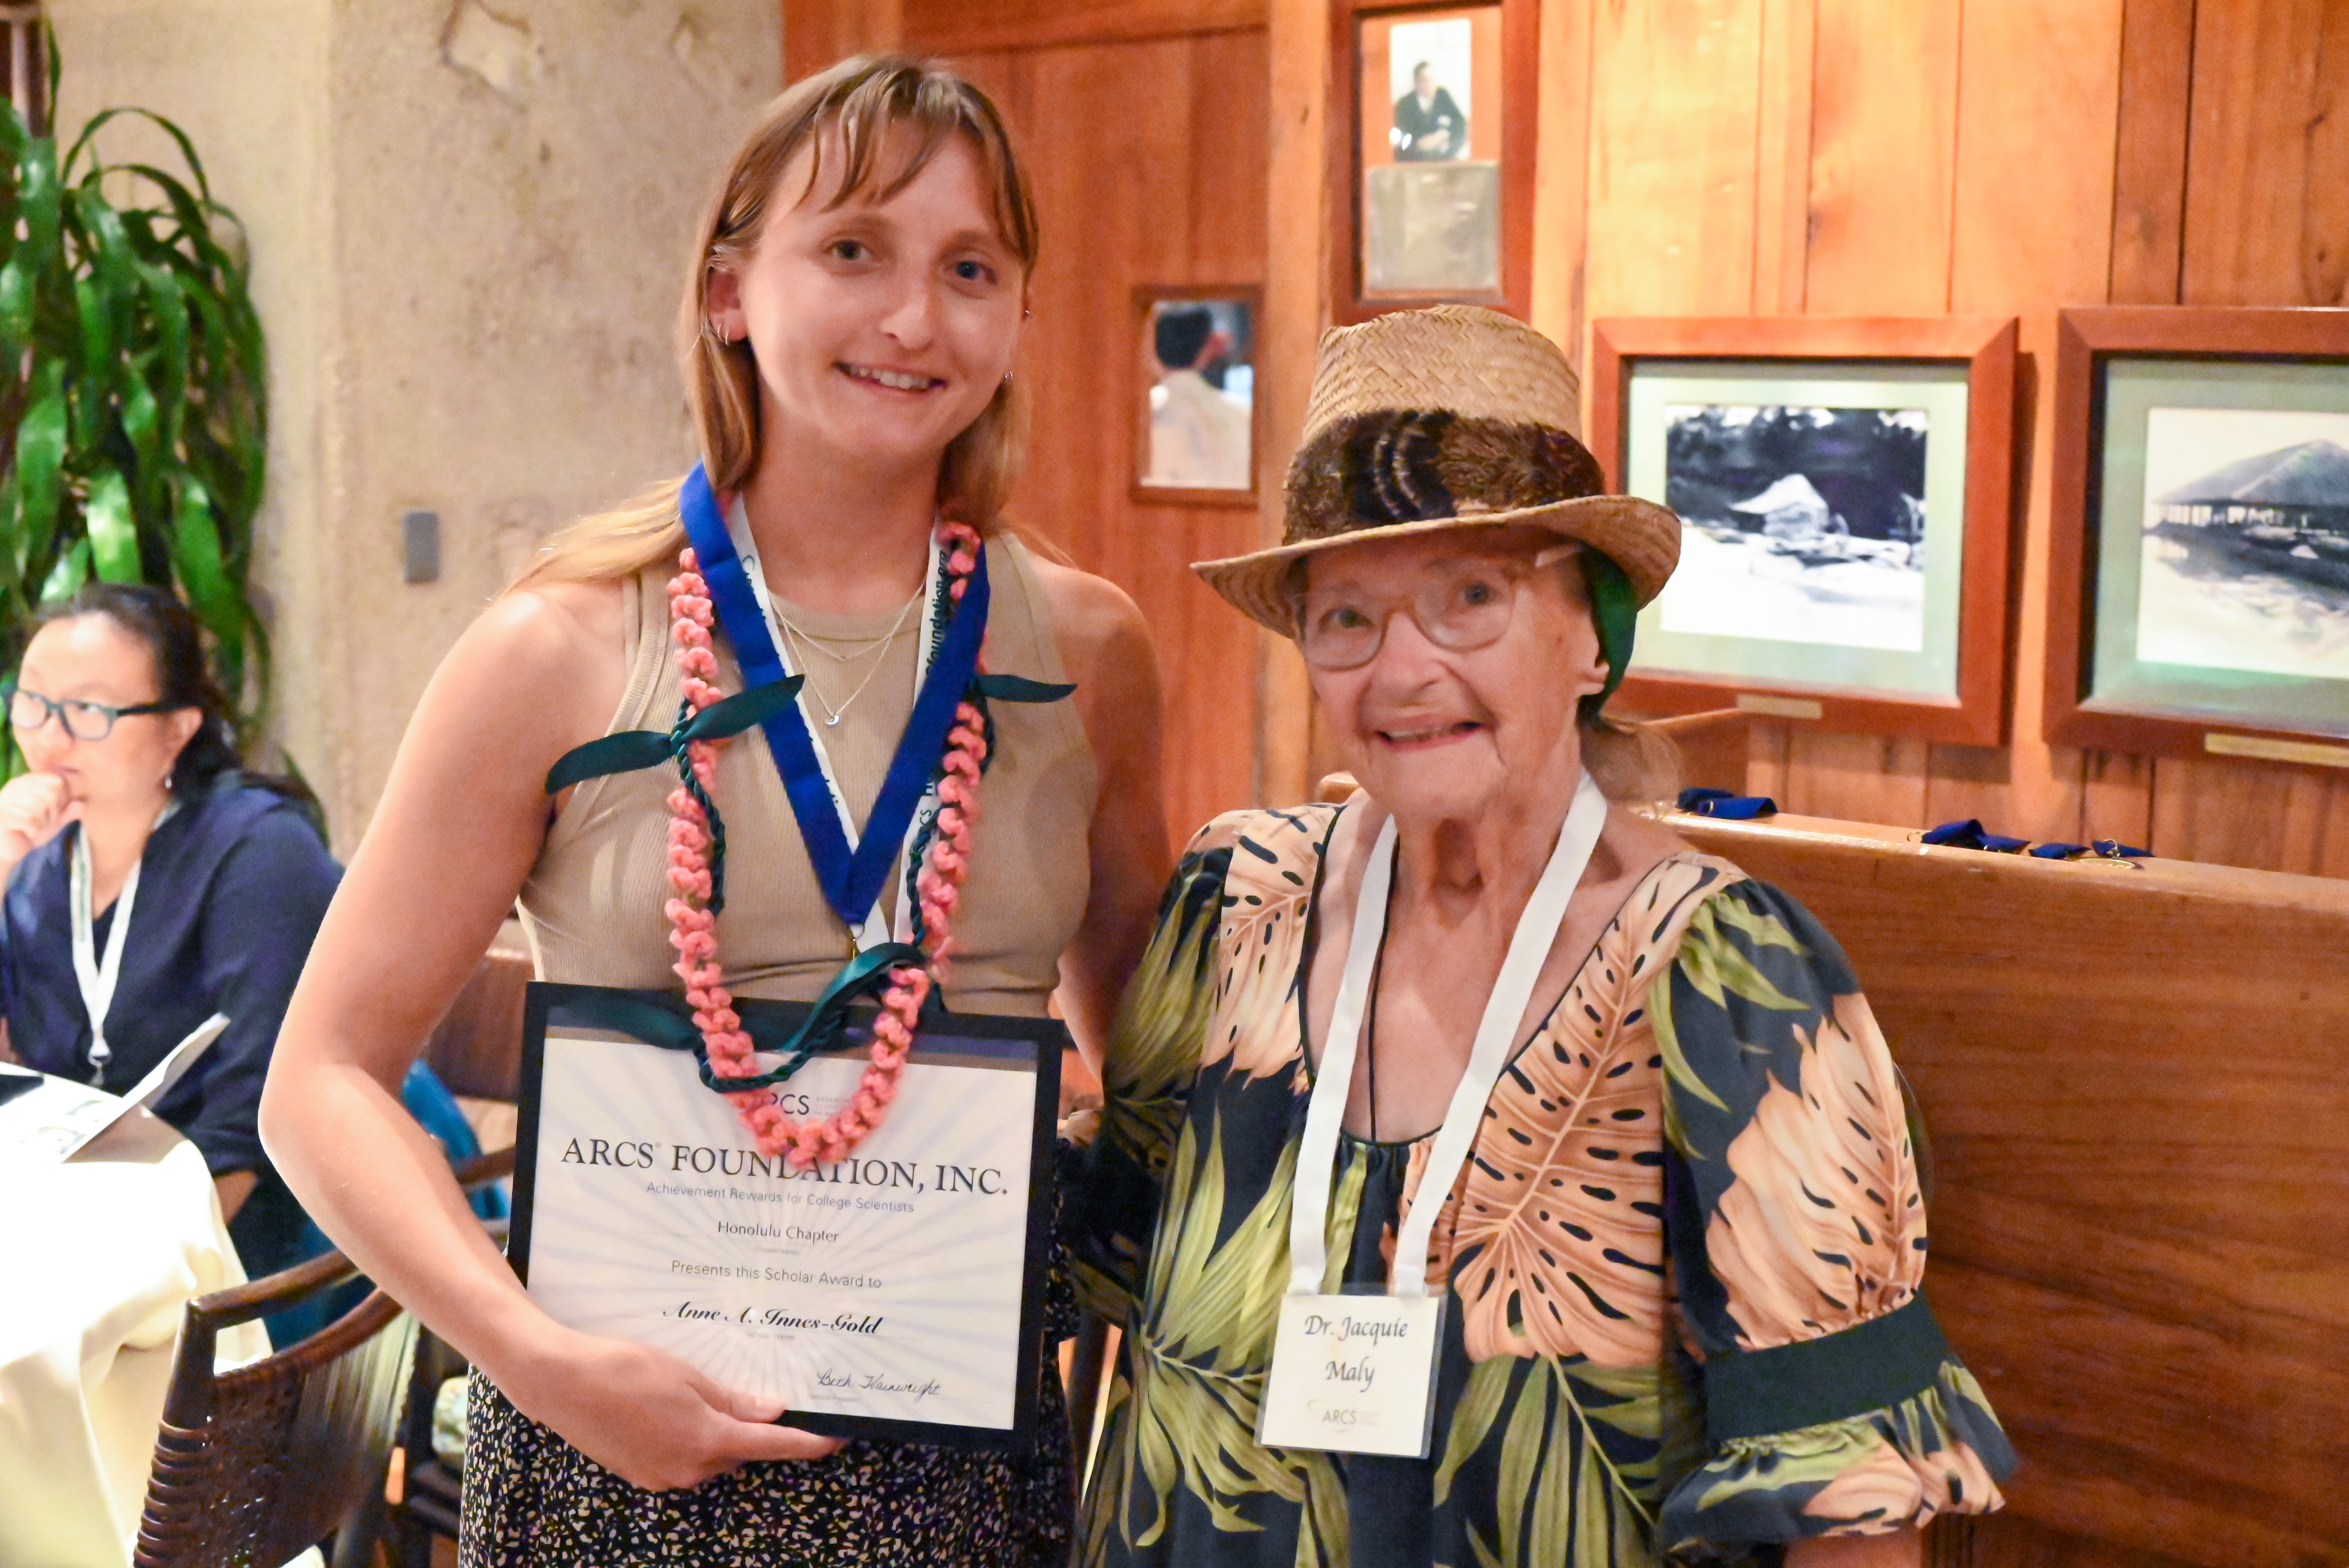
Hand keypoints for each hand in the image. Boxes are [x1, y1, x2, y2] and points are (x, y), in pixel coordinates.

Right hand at [0, 772, 73, 872]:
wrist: (8, 849)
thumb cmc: (31, 831)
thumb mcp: (54, 821)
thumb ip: (69, 812)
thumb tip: (81, 804)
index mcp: (30, 781)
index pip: (57, 782)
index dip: (60, 801)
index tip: (50, 813)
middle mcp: (16, 784)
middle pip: (51, 794)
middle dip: (52, 814)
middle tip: (41, 822)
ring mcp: (6, 797)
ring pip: (40, 806)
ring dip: (42, 823)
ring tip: (32, 828)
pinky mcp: (2, 813)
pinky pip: (29, 819)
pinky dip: (33, 830)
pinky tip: (25, 832)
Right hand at [490, 1325, 844, 1491]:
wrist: (559, 1382)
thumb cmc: (623, 1368)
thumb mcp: (687, 1375)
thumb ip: (733, 1400)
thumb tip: (774, 1414)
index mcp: (706, 1440)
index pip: (774, 1445)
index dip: (811, 1442)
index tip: (839, 1437)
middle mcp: (688, 1468)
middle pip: (741, 1449)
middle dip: (753, 1426)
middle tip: (757, 1392)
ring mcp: (663, 1475)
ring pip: (712, 1454)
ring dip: (718, 1429)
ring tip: (697, 1391)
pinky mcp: (643, 1473)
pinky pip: (684, 1458)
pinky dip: (691, 1436)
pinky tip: (672, 1407)